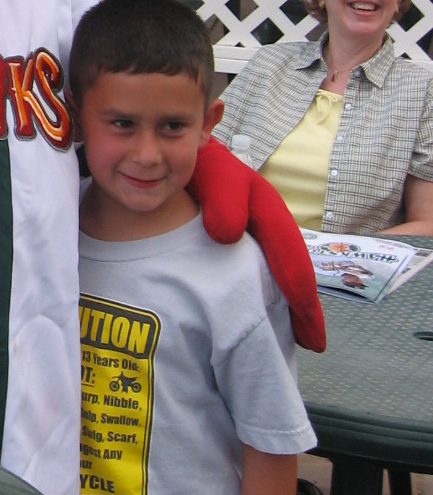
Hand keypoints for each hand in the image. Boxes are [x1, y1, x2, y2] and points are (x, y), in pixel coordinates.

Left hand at [190, 139, 325, 351]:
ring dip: (289, 305)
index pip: (287, 251)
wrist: (181, 152)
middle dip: (304, 305)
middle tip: (313, 342)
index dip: (297, 285)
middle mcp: (268, 221)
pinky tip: (267, 316)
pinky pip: (261, 270)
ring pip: (278, 272)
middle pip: (291, 267)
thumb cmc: (198, 162)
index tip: (303, 316)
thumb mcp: (213, 172)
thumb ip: (223, 198)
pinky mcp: (241, 239)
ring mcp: (256, 231)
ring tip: (298, 338)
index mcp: (265, 205)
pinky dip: (269, 294)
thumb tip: (229, 235)